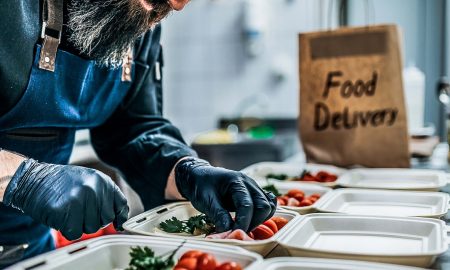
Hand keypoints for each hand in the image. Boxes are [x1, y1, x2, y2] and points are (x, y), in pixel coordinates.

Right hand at [3, 159, 128, 239]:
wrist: (33, 179)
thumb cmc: (61, 183)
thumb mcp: (89, 181)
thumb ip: (104, 196)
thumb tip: (120, 220)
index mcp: (102, 180)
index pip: (121, 204)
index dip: (118, 216)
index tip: (116, 223)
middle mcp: (94, 188)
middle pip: (105, 220)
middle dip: (94, 221)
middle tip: (79, 212)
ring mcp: (80, 198)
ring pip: (91, 228)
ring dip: (80, 225)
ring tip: (69, 211)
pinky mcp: (65, 210)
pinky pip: (74, 233)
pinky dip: (67, 229)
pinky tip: (61, 216)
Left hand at [175, 158, 276, 232]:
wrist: (199, 176)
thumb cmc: (201, 185)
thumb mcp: (205, 200)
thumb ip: (218, 215)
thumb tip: (229, 231)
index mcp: (237, 181)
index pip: (247, 205)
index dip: (243, 223)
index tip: (234, 235)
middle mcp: (249, 183)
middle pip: (263, 206)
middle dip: (253, 223)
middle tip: (237, 232)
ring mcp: (254, 188)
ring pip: (268, 206)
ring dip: (259, 220)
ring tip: (243, 227)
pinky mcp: (254, 194)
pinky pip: (268, 204)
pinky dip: (262, 215)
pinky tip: (250, 220)